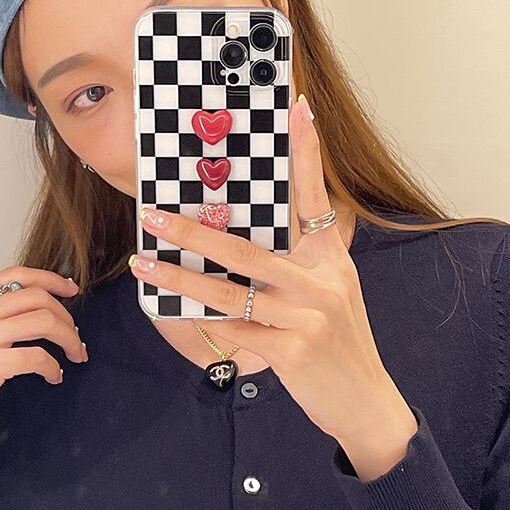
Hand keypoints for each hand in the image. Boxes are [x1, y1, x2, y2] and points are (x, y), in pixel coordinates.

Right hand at [0, 267, 86, 469]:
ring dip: (68, 339)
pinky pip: (37, 356)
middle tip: (75, 336)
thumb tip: (34, 305)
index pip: (13, 275)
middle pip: (35, 297)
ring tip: (75, 354)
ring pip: (43, 322)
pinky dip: (54, 366)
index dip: (49, 279)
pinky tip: (54, 376)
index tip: (70, 289)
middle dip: (66, 316)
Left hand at [130, 94, 416, 467]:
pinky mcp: (291, 351)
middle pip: (247, 249)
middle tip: (152, 214)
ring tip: (143, 262)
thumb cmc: (341, 345)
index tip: (297, 108)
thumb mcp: (332, 296)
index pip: (316, 197)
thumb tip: (239, 249)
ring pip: (229, 291)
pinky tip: (175, 311)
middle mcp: (321, 281)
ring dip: (179, 277)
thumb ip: (298, 269)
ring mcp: (307, 317)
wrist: (366, 401)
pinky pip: (235, 330)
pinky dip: (203, 321)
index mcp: (333, 260)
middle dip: (194, 232)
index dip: (307, 152)